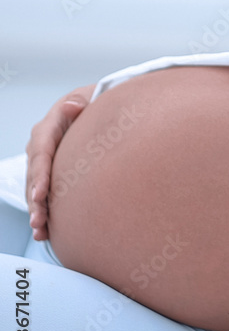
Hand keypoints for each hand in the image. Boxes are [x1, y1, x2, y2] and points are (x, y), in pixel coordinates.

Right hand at [25, 83, 94, 240]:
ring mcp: (42, 161)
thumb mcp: (88, 97)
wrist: (91, 108)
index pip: (41, 153)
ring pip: (35, 189)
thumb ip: (79, 102)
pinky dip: (43, 212)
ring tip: (40, 231)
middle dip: (36, 201)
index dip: (40, 175)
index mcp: (48, 128)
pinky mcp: (49, 173)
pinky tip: (44, 232)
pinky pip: (42, 194)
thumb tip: (73, 106)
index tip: (40, 194)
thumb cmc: (92, 102)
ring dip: (37, 211)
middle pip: (35, 176)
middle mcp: (40, 146)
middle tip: (39, 221)